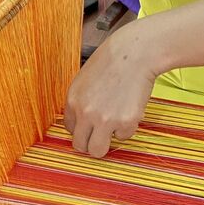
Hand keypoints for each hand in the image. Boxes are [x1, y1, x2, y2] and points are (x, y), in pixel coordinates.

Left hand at [63, 19, 157, 157]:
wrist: (134, 53)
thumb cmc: (112, 61)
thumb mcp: (85, 79)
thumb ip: (81, 101)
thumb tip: (81, 122)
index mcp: (73, 100)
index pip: (69, 129)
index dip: (81, 128)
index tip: (89, 127)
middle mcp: (85, 113)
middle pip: (80, 146)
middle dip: (90, 143)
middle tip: (100, 135)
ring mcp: (105, 120)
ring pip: (98, 151)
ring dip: (106, 142)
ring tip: (114, 126)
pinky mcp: (125, 123)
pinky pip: (123, 137)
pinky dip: (127, 127)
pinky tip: (129, 108)